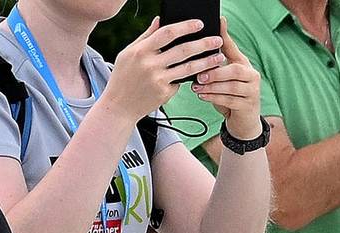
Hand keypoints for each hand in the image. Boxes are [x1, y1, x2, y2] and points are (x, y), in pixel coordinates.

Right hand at [105, 20, 224, 119]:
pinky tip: (206, 73)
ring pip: (189, 67)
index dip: (185, 27)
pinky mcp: (165, 92)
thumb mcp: (128, 53)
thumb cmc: (124, 76)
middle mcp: (149, 64)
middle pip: (183, 50)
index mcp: (140, 50)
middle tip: (218, 40)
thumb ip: (146, 37)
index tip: (199, 24)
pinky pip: (182, 81)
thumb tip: (160, 20)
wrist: (119, 105)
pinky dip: (193, 77)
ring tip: (220, 57)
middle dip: (204, 44)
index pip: (166, 33)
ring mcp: (158, 79)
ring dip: (207, 62)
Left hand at [188, 37, 264, 136]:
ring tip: (197, 87)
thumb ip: (212, 63)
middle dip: (215, 72)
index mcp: (243, 64)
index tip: (218, 20)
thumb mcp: (221, 77)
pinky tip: (202, 96)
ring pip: (231, 87)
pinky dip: (214, 97)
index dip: (225, 35)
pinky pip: (230, 100)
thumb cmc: (228, 95)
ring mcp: (253, 91)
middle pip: (235, 70)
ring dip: (212, 86)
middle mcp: (251, 75)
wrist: (243, 120)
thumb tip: (195, 47)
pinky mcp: (249, 105)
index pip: (233, 47)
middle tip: (199, 75)